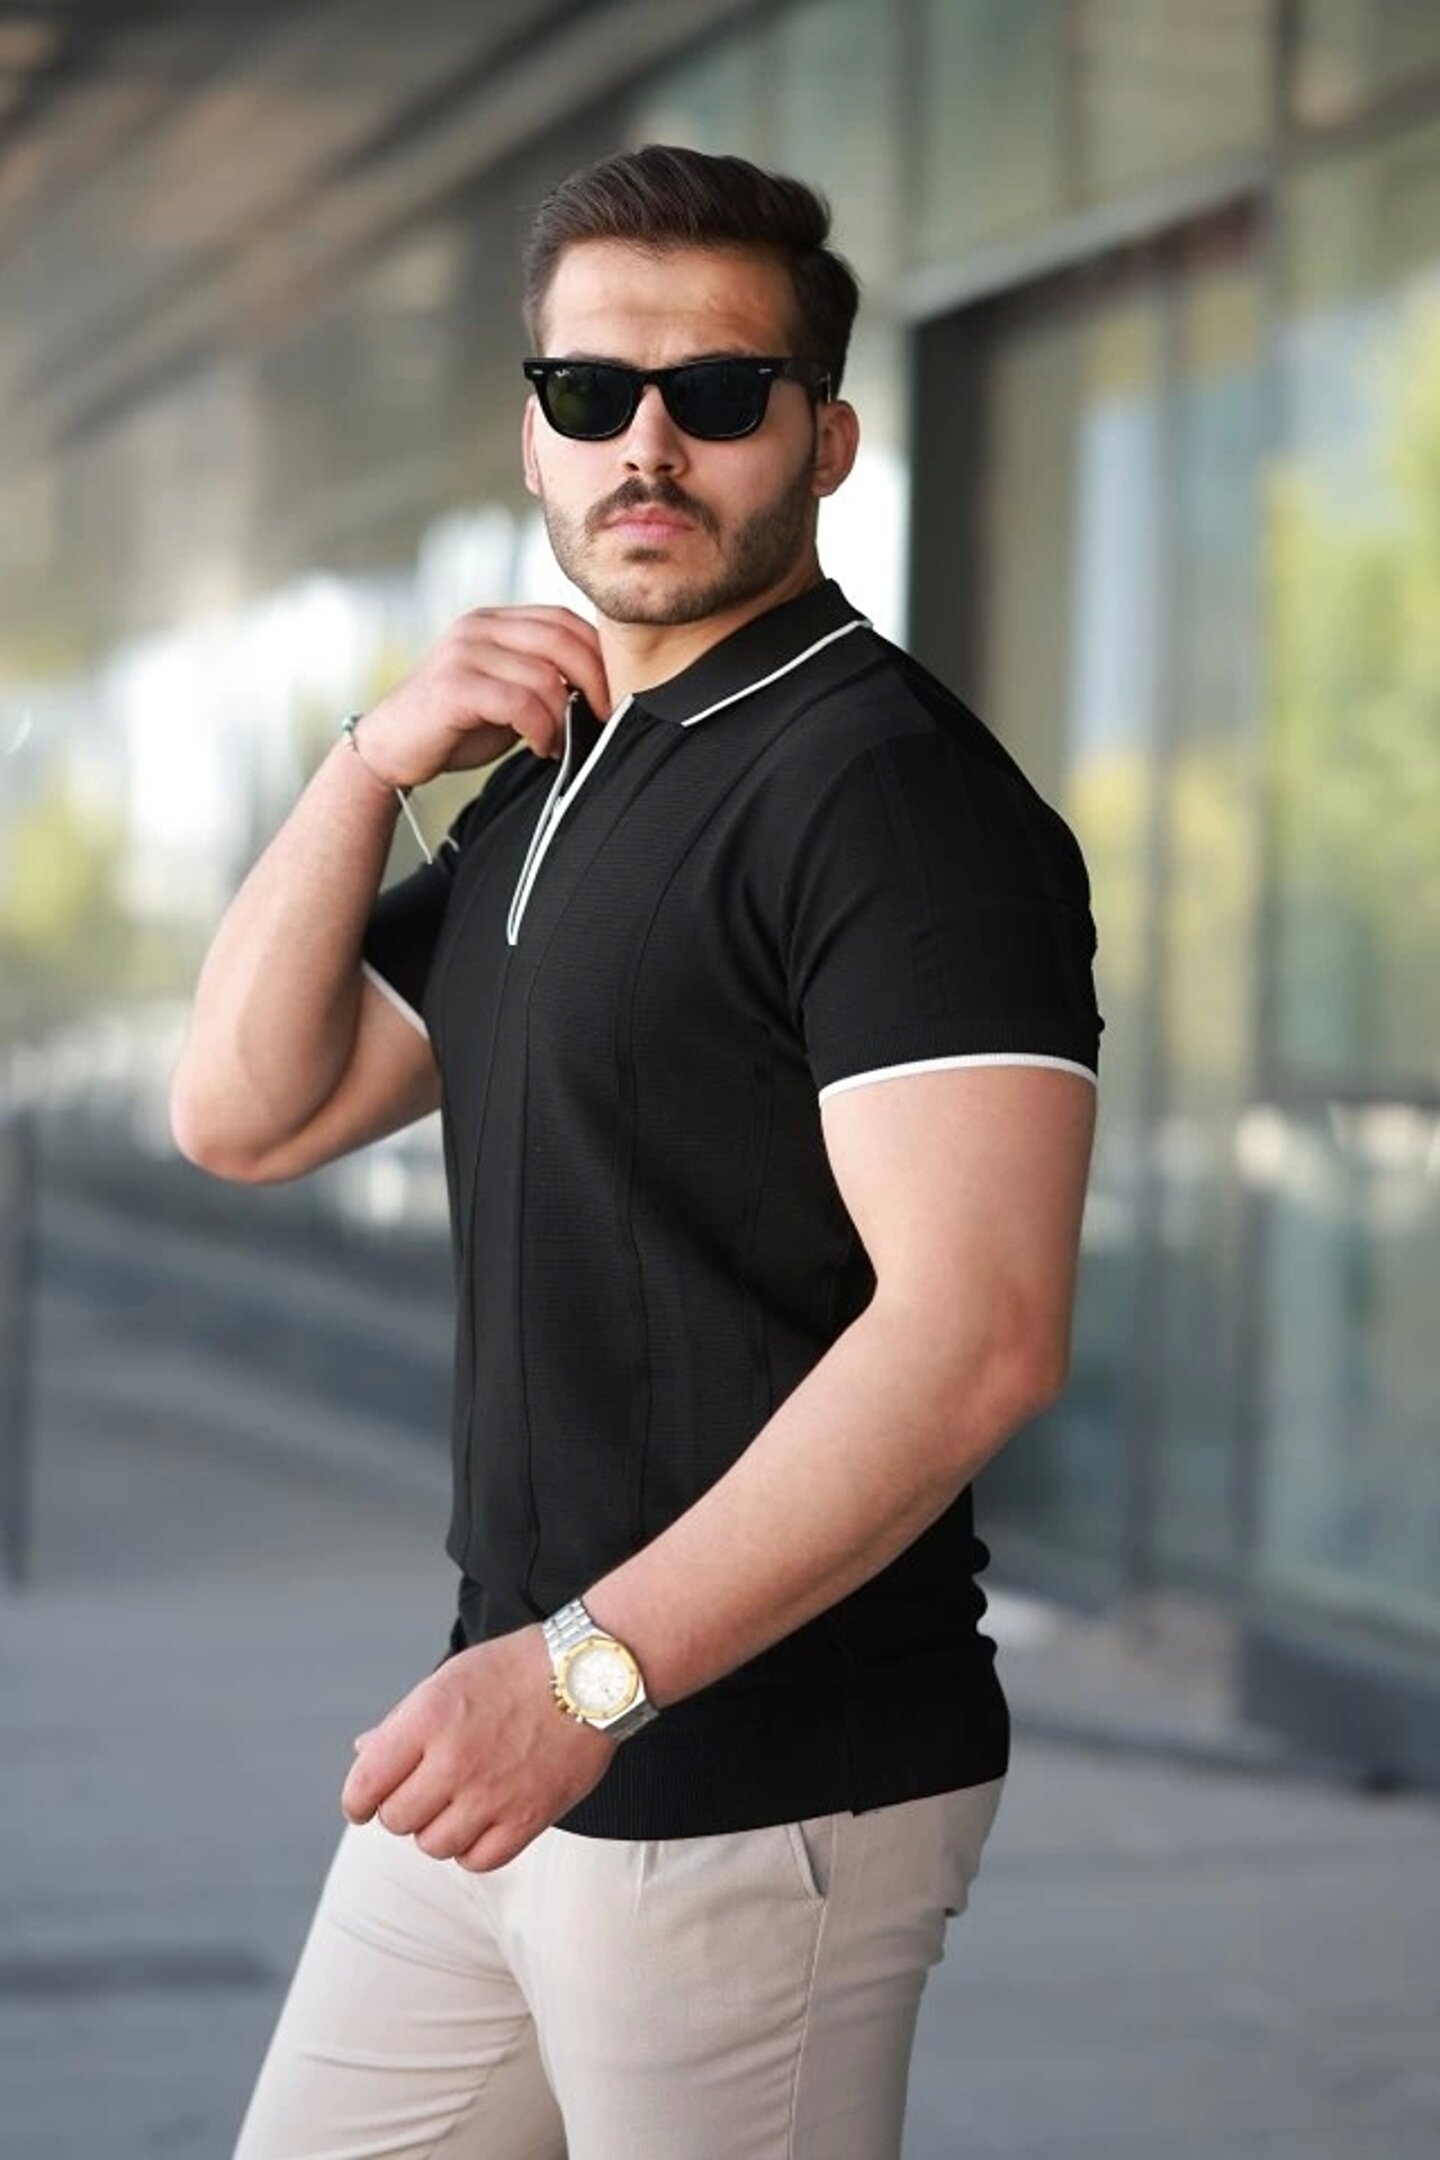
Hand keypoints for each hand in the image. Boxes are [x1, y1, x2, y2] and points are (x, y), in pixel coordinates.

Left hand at [339, 1623, 616, 1871]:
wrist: (594, 1674)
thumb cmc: (519, 1668)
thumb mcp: (451, 1678)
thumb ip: (404, 1721)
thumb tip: (362, 1754)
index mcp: (429, 1717)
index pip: (366, 1783)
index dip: (358, 1801)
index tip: (364, 1805)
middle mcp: (455, 1759)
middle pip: (397, 1819)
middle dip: (402, 1809)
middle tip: (423, 1792)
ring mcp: (492, 1794)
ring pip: (433, 1845)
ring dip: (437, 1829)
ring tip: (456, 1804)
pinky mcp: (529, 1818)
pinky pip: (478, 1860)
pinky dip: (472, 1849)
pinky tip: (480, 1823)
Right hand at [354, 605, 611, 790]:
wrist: (390, 751)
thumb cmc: (453, 726)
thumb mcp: (504, 692)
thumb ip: (540, 679)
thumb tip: (598, 689)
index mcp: (493, 620)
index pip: (562, 619)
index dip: (597, 655)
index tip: (611, 695)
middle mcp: (478, 627)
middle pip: (560, 639)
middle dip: (594, 682)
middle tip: (601, 718)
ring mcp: (463, 653)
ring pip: (543, 675)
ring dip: (563, 716)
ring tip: (559, 742)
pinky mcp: (453, 687)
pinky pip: (519, 702)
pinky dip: (541, 728)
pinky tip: (540, 747)